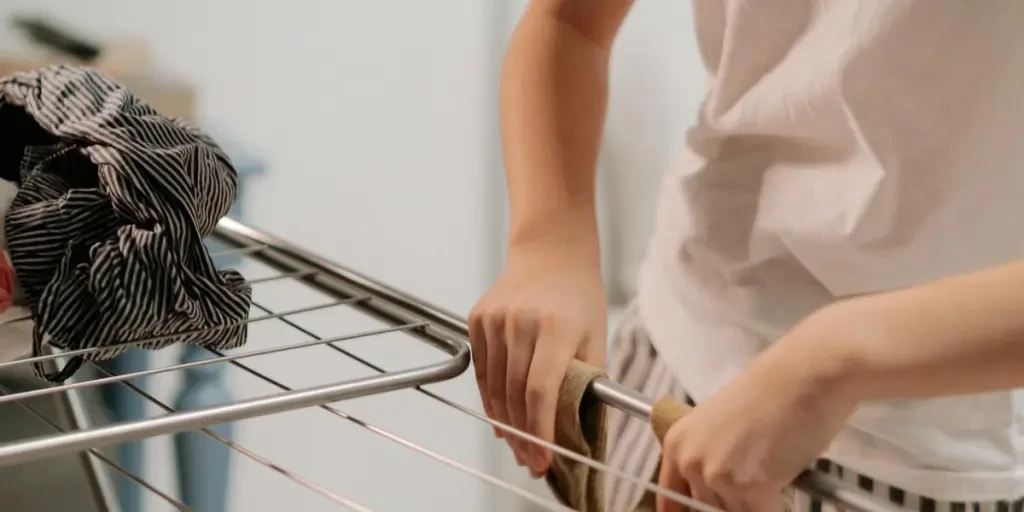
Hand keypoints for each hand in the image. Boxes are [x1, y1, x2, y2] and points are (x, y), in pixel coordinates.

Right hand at [469, 232, 605, 476]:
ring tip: (517, 445)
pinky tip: (501, 416)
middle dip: (523, 434)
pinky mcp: (477, 318)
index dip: (540, 429)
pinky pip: (482, 369)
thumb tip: (577, 426)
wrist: (549, 252)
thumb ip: (588, 380)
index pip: (541, 389)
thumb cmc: (579, 295)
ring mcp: (495, 319)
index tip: (543, 458)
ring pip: (494, 386)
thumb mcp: (596, 334)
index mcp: (556, 326)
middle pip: (514, 393)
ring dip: (505, 421)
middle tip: (531, 460)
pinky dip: (490, 397)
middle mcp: (520, 322)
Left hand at [657, 306, 859, 511]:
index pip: (671, 500)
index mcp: (677, 443)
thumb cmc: (775, 393)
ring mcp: (716, 475)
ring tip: (775, 476)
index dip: (688, 511)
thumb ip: (713, 459)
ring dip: (758, 504)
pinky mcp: (749, 487)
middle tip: (758, 485)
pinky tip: (788, 491)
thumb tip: (721, 495)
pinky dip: (780, 508)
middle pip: (708, 509)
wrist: (805, 374)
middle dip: (736, 503)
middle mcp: (690, 460)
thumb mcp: (724, 427)